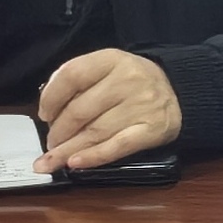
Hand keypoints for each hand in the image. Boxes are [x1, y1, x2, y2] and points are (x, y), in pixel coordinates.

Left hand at [34, 50, 182, 173]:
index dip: (51, 97)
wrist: (179, 91)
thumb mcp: (108, 68)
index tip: (43, 114)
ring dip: (68, 150)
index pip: (73, 75)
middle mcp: (128, 79)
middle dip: (58, 131)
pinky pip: (117, 146)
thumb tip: (49, 112)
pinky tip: (75, 163)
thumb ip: (79, 82)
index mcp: (113, 59)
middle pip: (80, 109)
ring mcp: (142, 105)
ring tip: (51, 161)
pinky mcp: (152, 129)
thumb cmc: (133, 82)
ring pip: (95, 132)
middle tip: (50, 143)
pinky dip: (93, 157)